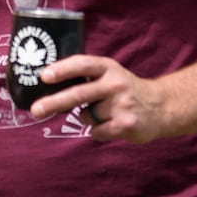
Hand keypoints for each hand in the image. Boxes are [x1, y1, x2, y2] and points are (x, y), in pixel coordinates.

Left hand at [29, 54, 168, 143]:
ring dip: (87, 118)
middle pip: (78, 94)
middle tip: (35, 110)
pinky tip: (111, 124)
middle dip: (53, 103)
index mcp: (108, 67)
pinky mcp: (126, 124)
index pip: (82, 65)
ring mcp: (122, 105)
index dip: (62, 69)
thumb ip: (86, 76)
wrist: (161, 106)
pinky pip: (97, 132)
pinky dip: (98, 131)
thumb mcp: (109, 73)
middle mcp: (115, 83)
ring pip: (86, 116)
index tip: (44, 76)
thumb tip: (47, 83)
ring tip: (104, 112)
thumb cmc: (124, 89)